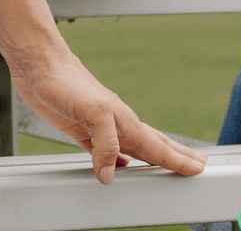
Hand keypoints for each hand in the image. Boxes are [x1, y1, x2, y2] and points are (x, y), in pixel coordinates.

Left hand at [8, 43, 205, 183]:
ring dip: (153, 157)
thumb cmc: (66, 81)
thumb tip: (111, 175)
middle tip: (198, 164)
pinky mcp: (82, 130)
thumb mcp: (91, 112)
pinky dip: (120, 160)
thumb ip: (105, 144)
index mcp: (125, 121)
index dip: (178, 160)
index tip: (198, 169)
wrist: (41, 65)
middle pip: (154, 145)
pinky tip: (121, 165)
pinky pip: (108, 151)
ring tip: (168, 164)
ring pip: (134, 147)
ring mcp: (101, 127)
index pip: (158, 147)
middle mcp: (118, 125)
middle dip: (177, 156)